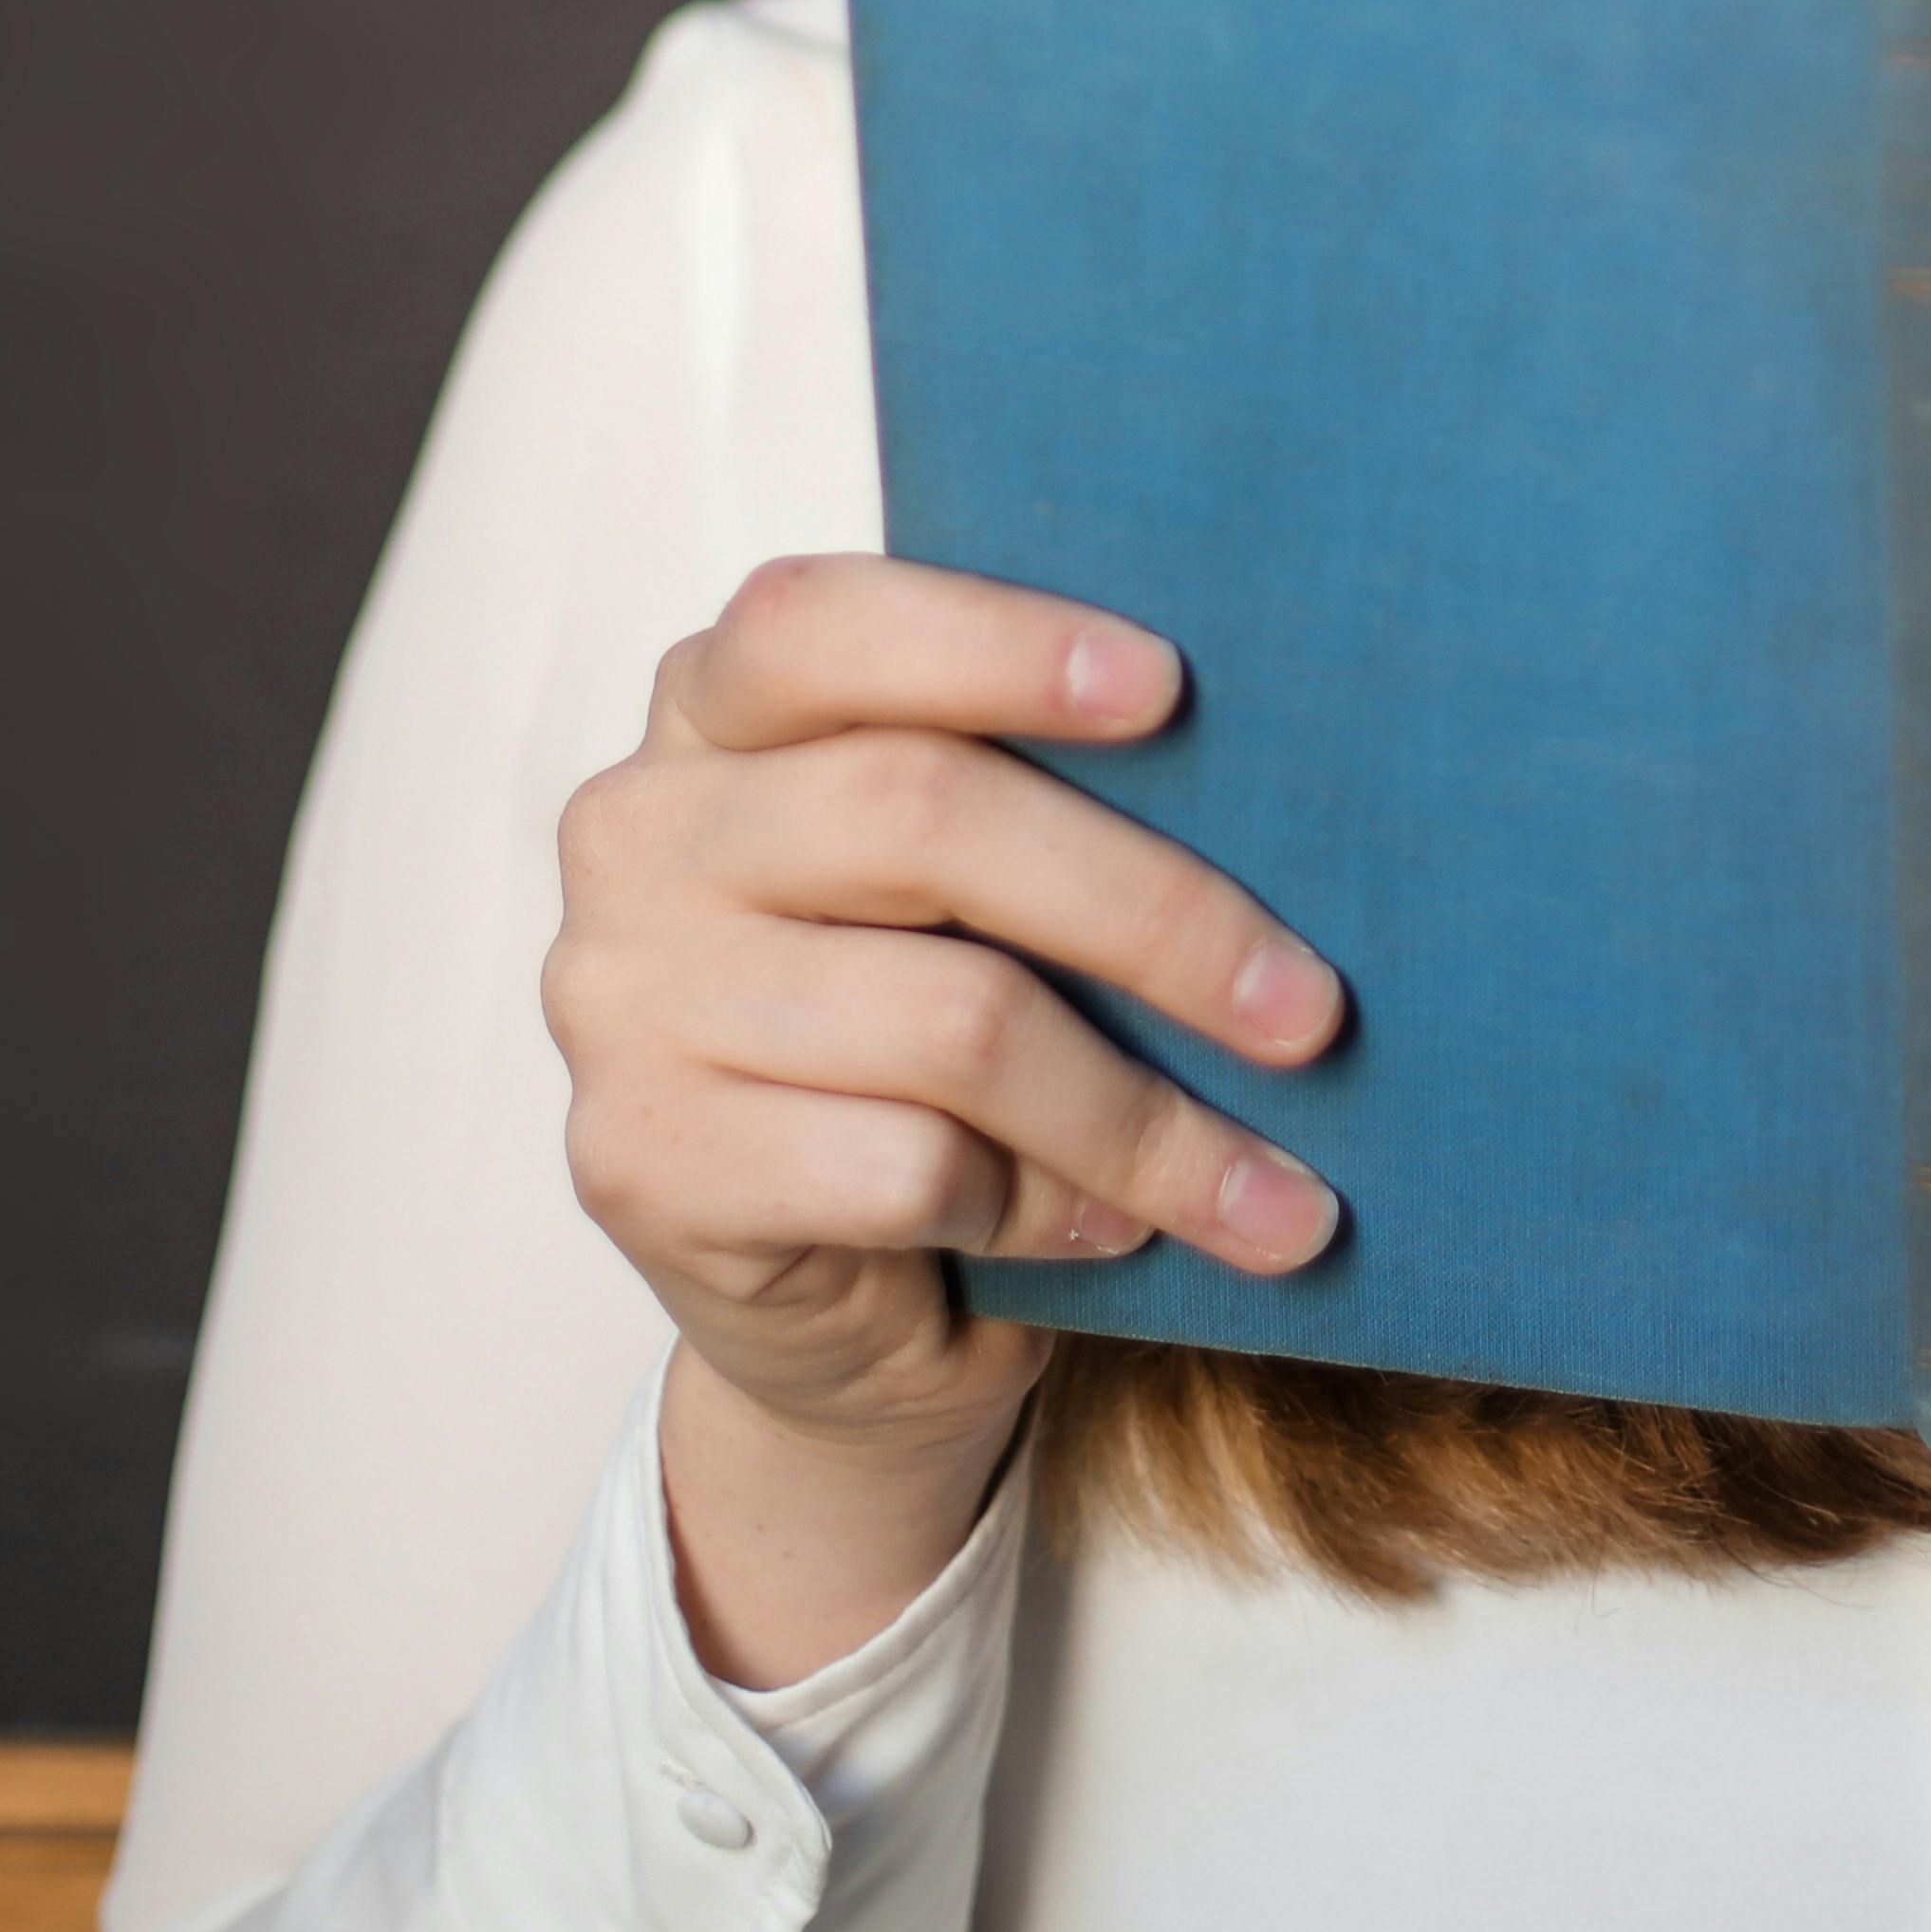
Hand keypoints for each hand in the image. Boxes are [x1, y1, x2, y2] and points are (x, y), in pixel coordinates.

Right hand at [545, 552, 1346, 1668]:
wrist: (847, 1309)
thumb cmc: (945, 1049)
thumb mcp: (981, 894)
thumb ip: (1040, 798)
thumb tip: (1277, 775)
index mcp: (713, 710)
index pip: (817, 622)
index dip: (994, 640)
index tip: (1170, 688)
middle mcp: (638, 833)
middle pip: (922, 813)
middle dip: (1153, 914)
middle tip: (1310, 1011)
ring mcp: (620, 1002)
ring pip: (949, 1020)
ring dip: (1146, 1118)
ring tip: (1272, 1185)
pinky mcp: (642, 1164)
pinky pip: (906, 1166)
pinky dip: (1049, 1208)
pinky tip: (1109, 1232)